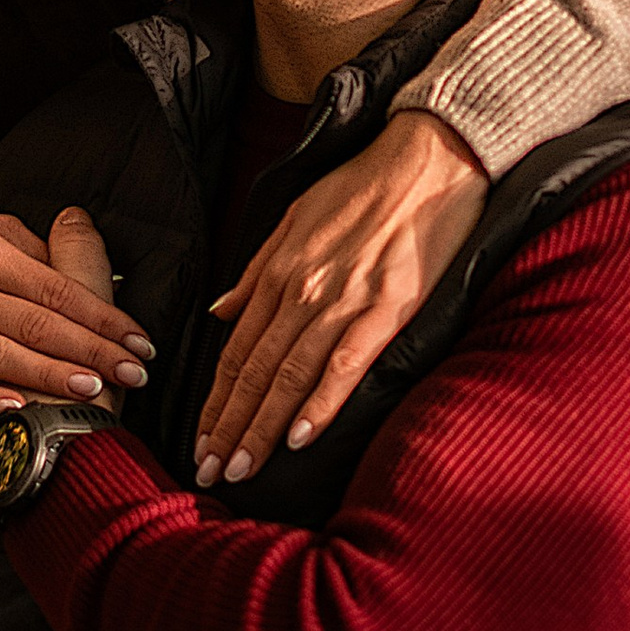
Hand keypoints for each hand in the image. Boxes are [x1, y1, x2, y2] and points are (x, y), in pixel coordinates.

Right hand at [0, 205, 151, 418]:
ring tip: (93, 390)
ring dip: (49, 376)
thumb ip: (32, 251)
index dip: (103, 317)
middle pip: (36, 324)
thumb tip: (87, 272)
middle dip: (91, 352)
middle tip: (135, 375)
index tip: (139, 342)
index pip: (56, 288)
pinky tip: (18, 407)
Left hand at [195, 113, 485, 485]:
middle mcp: (302, 291)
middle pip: (255, 372)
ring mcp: (343, 302)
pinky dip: (320, 403)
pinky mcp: (386, 309)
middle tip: (210, 471)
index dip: (216, 400)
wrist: (428, 159)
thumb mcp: (295, 216)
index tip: (202, 439)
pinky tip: (300, 438)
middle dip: (228, 427)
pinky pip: (345, 364)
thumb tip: (220, 311)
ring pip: (289, 377)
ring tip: (242, 469)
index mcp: (280, 273)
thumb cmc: (363, 185)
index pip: (236, 351)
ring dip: (261, 428)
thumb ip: (256, 270)